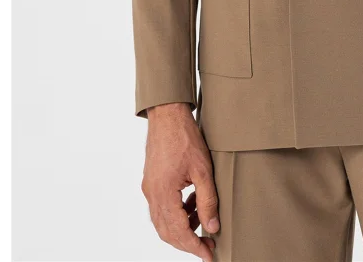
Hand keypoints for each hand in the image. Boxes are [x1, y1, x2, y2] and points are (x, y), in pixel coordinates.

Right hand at [141, 102, 220, 260]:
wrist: (168, 114)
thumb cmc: (185, 137)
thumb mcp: (203, 170)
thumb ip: (208, 201)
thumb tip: (212, 227)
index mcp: (163, 193)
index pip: (178, 232)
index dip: (194, 247)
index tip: (209, 254)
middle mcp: (152, 194)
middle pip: (167, 232)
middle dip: (187, 243)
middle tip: (207, 246)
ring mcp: (150, 188)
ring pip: (163, 222)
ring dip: (182, 228)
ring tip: (203, 224)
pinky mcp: (152, 181)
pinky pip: (162, 207)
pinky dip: (177, 213)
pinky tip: (193, 205)